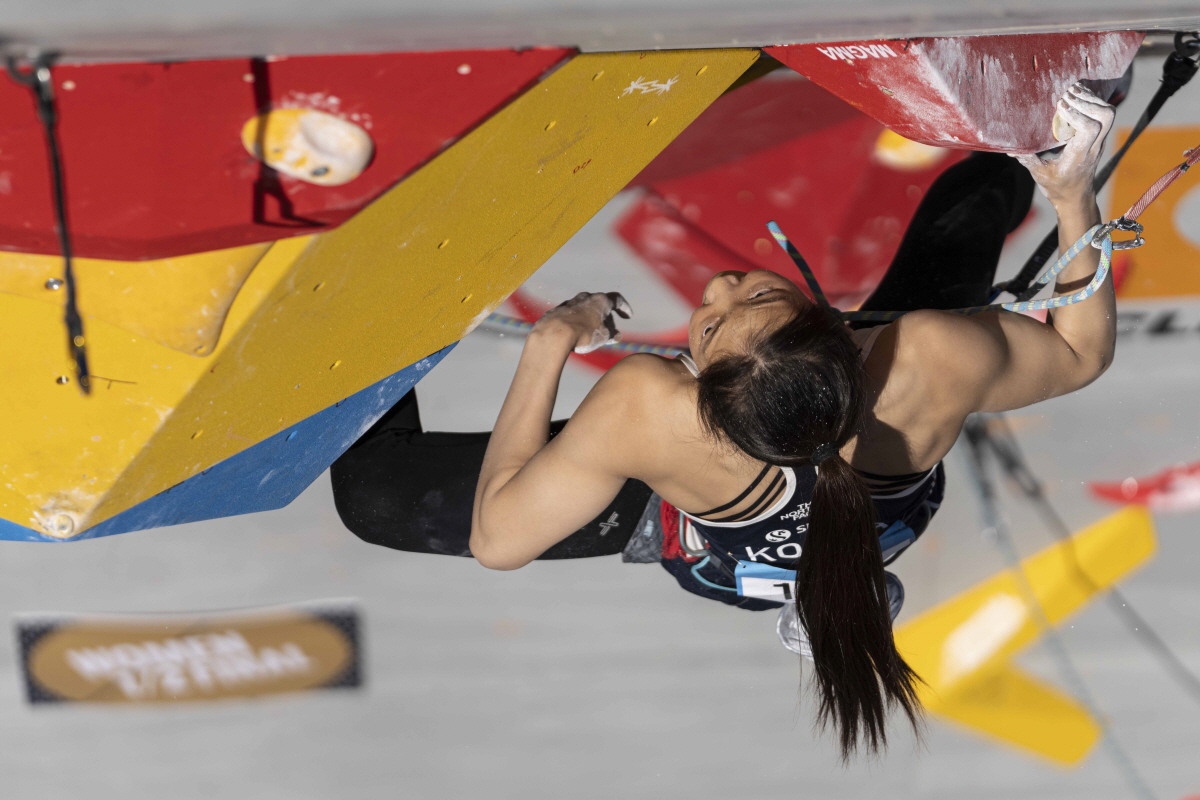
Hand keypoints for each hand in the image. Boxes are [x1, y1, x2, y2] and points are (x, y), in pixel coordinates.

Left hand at [533, 292, 632, 353]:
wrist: (553, 335)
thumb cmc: (583, 334)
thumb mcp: (603, 337)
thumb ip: (612, 334)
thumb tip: (616, 335)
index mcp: (600, 301)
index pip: (617, 300)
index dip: (624, 308)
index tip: (628, 316)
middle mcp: (585, 297)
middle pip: (600, 304)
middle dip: (606, 317)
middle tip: (609, 330)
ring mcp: (569, 303)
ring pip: (584, 309)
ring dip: (591, 319)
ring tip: (592, 333)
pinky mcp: (557, 311)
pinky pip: (571, 315)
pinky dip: (577, 322)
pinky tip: (575, 333)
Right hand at [1011, 83, 1114, 206]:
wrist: (1075, 197)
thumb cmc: (1058, 187)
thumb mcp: (1040, 175)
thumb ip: (1027, 159)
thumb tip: (1009, 148)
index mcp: (1080, 154)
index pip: (1089, 128)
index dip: (1077, 113)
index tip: (1060, 106)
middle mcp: (1094, 145)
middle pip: (1105, 117)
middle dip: (1088, 101)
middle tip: (1068, 94)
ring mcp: (1099, 140)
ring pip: (1108, 114)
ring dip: (1092, 99)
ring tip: (1073, 90)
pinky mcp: (1098, 137)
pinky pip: (1104, 115)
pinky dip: (1094, 102)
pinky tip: (1079, 95)